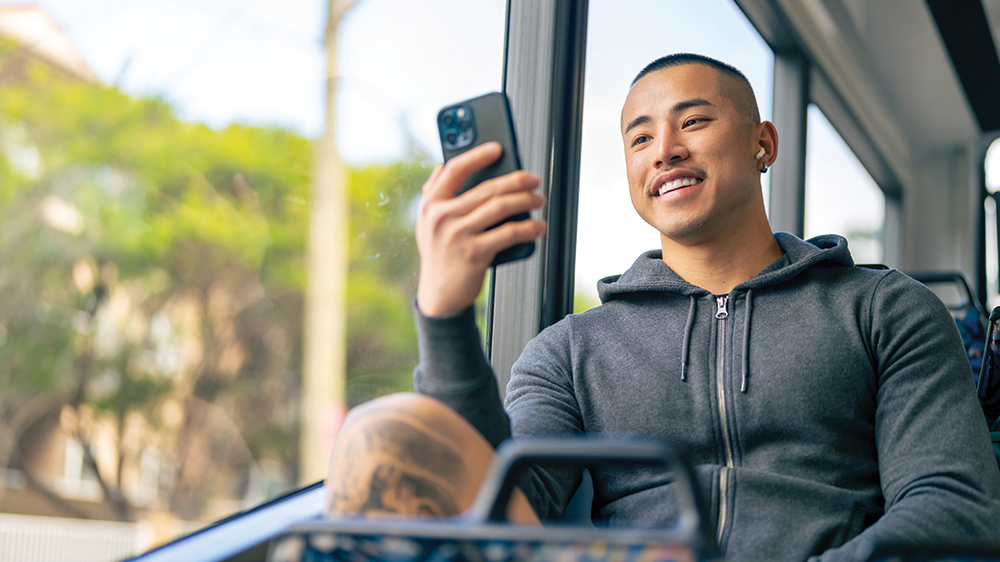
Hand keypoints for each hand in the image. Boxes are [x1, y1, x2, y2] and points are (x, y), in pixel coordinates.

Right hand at [416, 142, 546, 317]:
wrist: (439, 296)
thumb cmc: (439, 256)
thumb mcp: (427, 224)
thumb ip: (433, 195)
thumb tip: (443, 165)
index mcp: (431, 205)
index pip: (454, 170)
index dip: (476, 155)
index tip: (498, 148)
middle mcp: (442, 218)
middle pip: (486, 188)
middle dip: (516, 181)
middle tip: (534, 180)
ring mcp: (458, 236)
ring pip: (500, 207)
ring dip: (525, 201)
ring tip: (538, 200)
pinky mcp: (474, 254)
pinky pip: (508, 234)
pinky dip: (528, 228)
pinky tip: (539, 226)